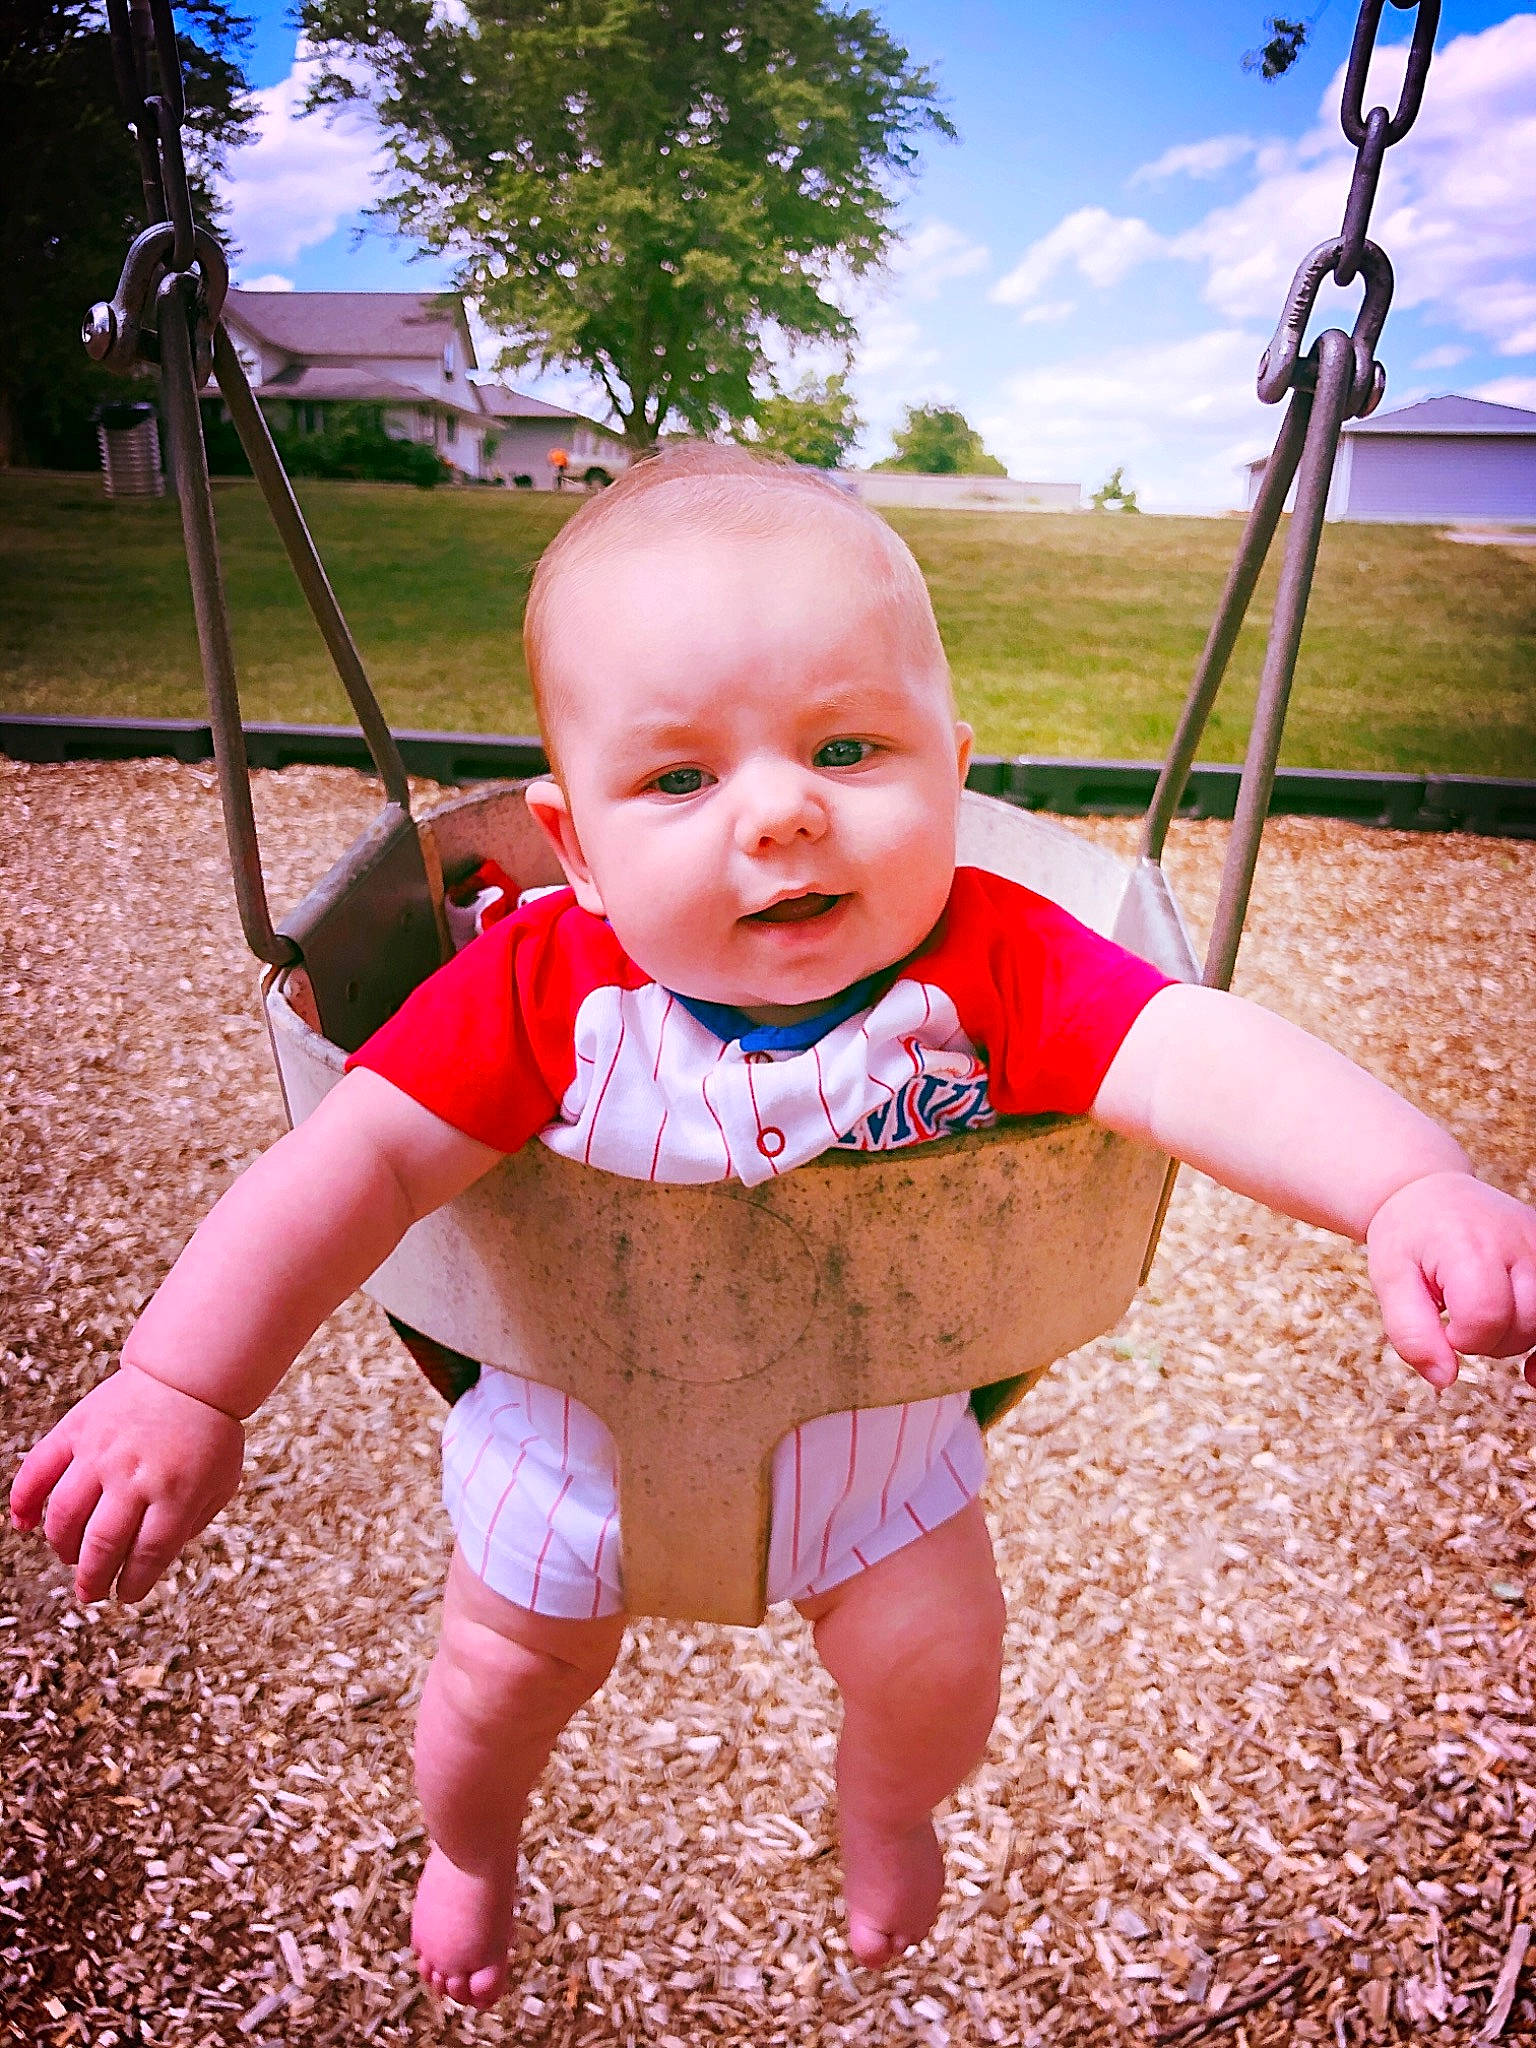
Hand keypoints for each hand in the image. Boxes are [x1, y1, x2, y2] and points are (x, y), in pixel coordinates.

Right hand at [9, 1364, 244, 1602]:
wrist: (190, 1373)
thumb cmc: (209, 1434)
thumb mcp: (221, 1484)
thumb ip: (190, 1525)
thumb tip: (148, 1563)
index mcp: (177, 1493)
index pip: (147, 1556)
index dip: (133, 1583)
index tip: (125, 1594)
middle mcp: (135, 1475)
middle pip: (103, 1543)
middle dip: (92, 1578)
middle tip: (91, 1591)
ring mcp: (101, 1452)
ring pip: (65, 1515)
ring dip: (62, 1547)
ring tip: (70, 1558)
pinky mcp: (77, 1430)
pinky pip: (38, 1471)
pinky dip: (23, 1501)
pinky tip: (24, 1524)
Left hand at [1366, 1172, 1535, 1390]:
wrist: (1429, 1191)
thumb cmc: (1407, 1236)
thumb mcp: (1390, 1280)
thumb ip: (1411, 1332)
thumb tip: (1443, 1379)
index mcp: (1471, 1245)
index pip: (1485, 1317)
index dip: (1460, 1338)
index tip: (1440, 1324)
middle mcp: (1519, 1243)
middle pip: (1523, 1325)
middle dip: (1488, 1340)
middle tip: (1456, 1315)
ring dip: (1514, 1336)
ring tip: (1482, 1314)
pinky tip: (1530, 1367)